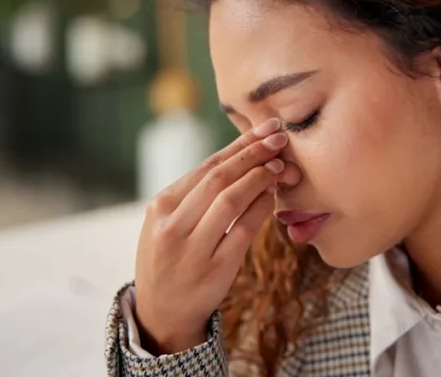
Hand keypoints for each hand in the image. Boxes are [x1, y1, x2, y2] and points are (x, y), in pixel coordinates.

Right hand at [133, 118, 299, 354]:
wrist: (161, 312)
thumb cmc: (171, 258)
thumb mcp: (168, 222)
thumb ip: (197, 193)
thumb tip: (243, 156)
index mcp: (161, 206)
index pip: (206, 166)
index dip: (240, 145)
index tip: (265, 129)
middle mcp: (173, 225)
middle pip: (219, 177)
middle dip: (253, 153)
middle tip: (280, 138)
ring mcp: (192, 249)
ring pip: (230, 200)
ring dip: (259, 178)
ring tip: (280, 165)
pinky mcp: (214, 269)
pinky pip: (243, 230)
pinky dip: (261, 208)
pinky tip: (273, 195)